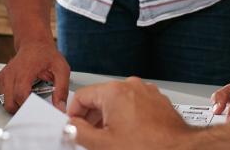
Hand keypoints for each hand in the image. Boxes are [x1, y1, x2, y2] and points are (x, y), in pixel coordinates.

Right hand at [0, 39, 69, 113]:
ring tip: (28, 97)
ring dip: (16, 104)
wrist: (34, 43)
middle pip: (11, 103)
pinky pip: (1, 96)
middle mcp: (11, 73)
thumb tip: (60, 107)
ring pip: (5, 102)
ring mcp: (3, 76)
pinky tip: (20, 92)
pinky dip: (10, 99)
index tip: (38, 110)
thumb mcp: (61, 69)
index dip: (29, 106)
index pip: (21, 95)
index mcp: (24, 71)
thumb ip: (62, 89)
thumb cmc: (46, 55)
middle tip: (34, 106)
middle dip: (23, 109)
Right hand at [67, 78, 195, 149]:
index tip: (74, 127)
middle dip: (92, 118)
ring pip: (118, 101)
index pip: (81, 96)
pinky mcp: (157, 101)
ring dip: (110, 119)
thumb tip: (72, 127)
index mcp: (114, 91)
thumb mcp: (104, 144)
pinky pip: (134, 105)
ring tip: (112, 139)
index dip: (73, 115)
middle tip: (91, 137)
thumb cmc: (148, 147)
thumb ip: (79, 133)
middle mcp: (131, 85)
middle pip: (100, 98)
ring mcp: (147, 92)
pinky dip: (127, 117)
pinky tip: (129, 135)